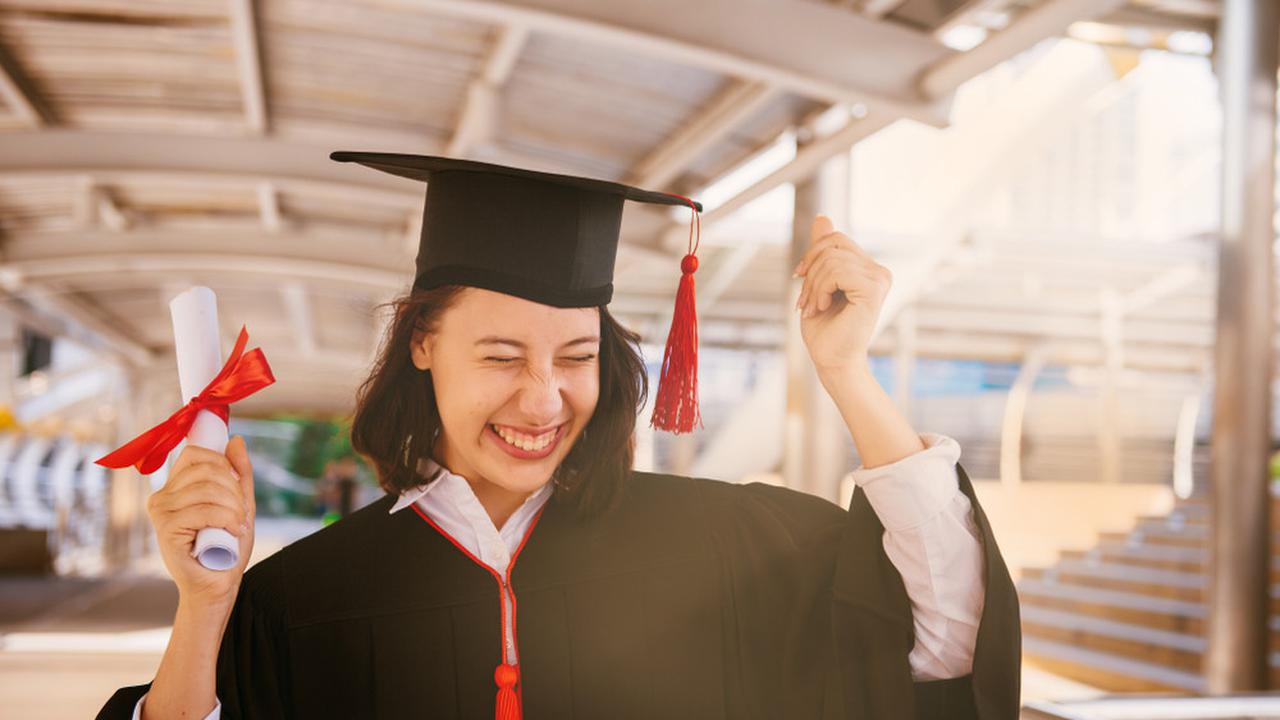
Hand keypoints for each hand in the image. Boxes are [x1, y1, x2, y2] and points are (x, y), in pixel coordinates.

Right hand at [146, 435, 255, 611]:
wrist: (218, 583)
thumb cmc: (226, 547)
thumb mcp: (240, 503)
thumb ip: (239, 473)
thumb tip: (235, 440)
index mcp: (175, 487)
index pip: (195, 454)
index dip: (222, 464)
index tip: (236, 484)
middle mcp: (162, 496)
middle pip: (207, 470)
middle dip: (234, 490)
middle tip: (241, 513)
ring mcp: (161, 512)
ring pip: (208, 490)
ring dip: (234, 507)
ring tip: (238, 525)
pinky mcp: (166, 530)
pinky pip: (204, 511)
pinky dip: (227, 520)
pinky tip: (234, 531)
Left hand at [794, 215, 891, 374]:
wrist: (831, 360)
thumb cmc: (824, 328)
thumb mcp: (817, 282)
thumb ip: (822, 251)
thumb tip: (822, 216)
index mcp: (868, 268)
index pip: (835, 237)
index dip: (812, 253)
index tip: (799, 278)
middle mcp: (879, 271)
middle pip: (832, 242)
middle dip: (810, 269)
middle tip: (804, 299)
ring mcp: (879, 279)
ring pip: (831, 258)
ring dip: (812, 285)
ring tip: (813, 308)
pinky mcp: (874, 289)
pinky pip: (836, 271)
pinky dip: (820, 289)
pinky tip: (822, 307)